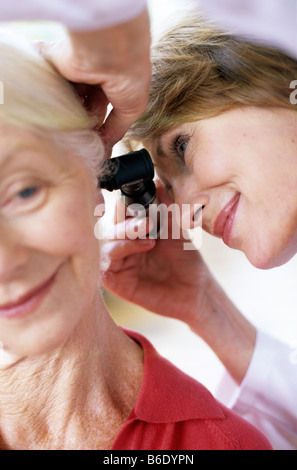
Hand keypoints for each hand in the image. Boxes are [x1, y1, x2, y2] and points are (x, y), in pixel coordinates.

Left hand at [38, 9, 150, 152]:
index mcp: (111, 82)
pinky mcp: (53, 60)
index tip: (95, 141)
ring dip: (69, 110)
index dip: (97, 125)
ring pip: (64, 97)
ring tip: (76, 115)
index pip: (99, 108)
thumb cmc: (129, 77)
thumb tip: (106, 149)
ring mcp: (72, 67)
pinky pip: (47, 81)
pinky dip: (52, 95)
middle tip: (84, 132)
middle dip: (82, 120)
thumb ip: (116, 129)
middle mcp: (92, 75)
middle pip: (80, 105)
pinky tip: (60, 103)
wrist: (112, 51)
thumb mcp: (132, 109)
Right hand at [99, 186, 212, 325]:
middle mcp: (122, 246)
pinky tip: (142, 248)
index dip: (124, 204)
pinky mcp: (117, 282)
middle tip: (149, 222)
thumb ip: (165, 206)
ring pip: (105, 243)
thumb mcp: (176, 228)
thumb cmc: (185, 260)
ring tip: (150, 237)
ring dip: (125, 234)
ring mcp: (118, 264)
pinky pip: (105, 266)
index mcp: (132, 232)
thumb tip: (156, 181)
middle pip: (108, 226)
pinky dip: (120, 251)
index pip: (117, 213)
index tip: (142, 199)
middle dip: (126, 221)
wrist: (196, 290)